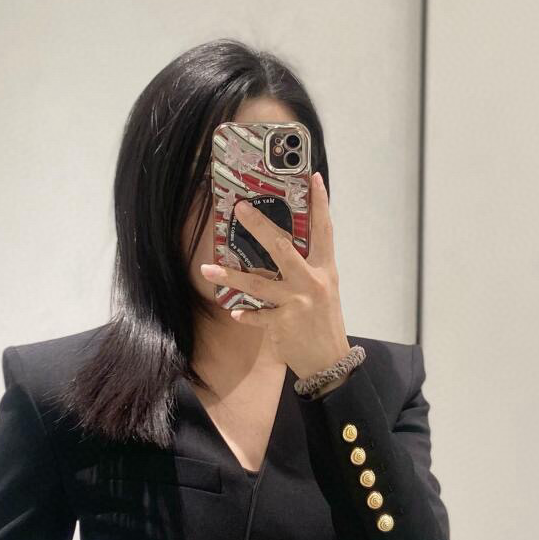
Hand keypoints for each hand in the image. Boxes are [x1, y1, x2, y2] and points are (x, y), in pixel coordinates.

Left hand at [198, 171, 351, 380]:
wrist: (331, 360)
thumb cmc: (325, 321)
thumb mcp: (325, 289)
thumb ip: (307, 268)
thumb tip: (282, 248)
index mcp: (325, 269)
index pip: (324, 230)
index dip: (320, 204)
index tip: (313, 179)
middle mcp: (312, 281)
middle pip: (282, 247)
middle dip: (259, 226)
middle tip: (240, 208)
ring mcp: (297, 302)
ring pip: (257, 283)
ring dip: (230, 276)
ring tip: (207, 270)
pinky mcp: (284, 323)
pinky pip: (257, 315)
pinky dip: (245, 314)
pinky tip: (234, 312)